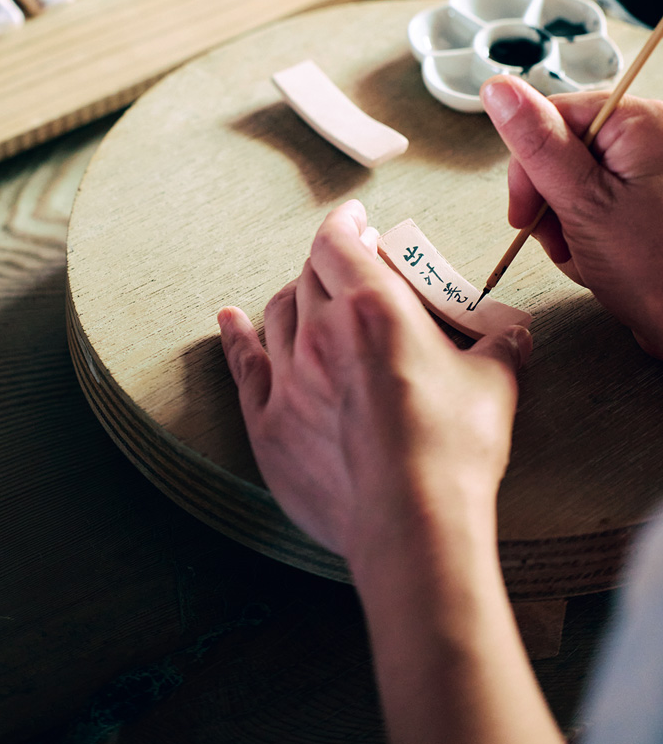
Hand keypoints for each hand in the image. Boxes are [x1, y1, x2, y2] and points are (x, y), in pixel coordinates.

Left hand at [218, 200, 530, 567]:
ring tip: (308, 293)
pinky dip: (237, 336)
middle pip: (310, 275)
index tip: (356, 220)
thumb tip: (513, 333)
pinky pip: (245, 364)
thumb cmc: (454, 449)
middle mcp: (320, 332)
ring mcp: (288, 377)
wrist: (411, 524)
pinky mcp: (268, 422)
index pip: (339, 242)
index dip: (345, 224)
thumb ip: (499, 347)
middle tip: (351, 266)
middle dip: (331, 263)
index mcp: (372, 307)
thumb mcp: (493, 385)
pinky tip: (230, 320)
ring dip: (294, 295)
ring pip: (277, 313)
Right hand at [481, 75, 662, 356]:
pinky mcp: (642, 203)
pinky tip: (598, 263)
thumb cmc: (657, 272)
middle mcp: (644, 140)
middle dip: (549, 205)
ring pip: (569, 186)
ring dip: (564, 229)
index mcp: (635, 123)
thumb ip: (538, 144)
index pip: (550, 116)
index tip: (526, 210)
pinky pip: (592, 208)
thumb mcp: (584, 203)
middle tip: (563, 239)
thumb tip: (499, 90)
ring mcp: (644, 174)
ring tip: (587, 257)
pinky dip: (584, 239)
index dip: (527, 166)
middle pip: (557, 152)